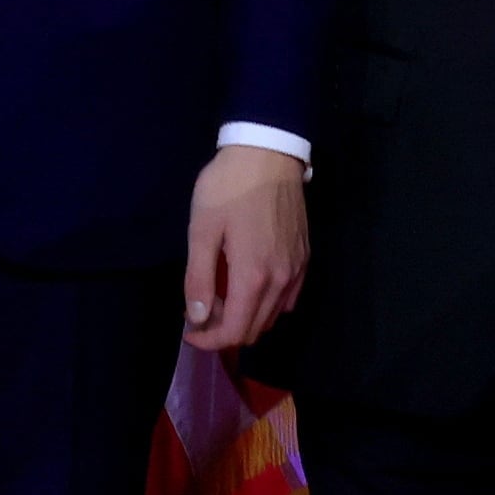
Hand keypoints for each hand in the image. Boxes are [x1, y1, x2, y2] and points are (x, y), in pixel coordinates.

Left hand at [183, 143, 306, 352]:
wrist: (269, 154)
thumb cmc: (228, 188)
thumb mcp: (202, 230)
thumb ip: (198, 278)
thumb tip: (197, 317)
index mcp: (252, 276)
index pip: (233, 331)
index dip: (208, 340)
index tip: (189, 331)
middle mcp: (280, 281)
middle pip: (254, 330)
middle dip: (224, 331)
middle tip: (201, 310)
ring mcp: (297, 270)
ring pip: (273, 316)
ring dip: (246, 318)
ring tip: (222, 296)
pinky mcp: (305, 257)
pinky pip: (288, 298)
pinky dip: (268, 304)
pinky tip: (251, 286)